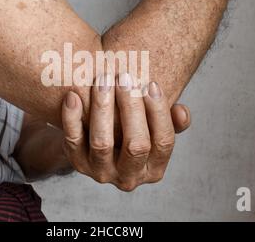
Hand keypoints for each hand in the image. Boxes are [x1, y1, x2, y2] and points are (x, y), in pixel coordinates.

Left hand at [61, 73, 190, 191]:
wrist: (97, 141)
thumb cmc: (133, 127)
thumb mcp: (154, 127)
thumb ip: (170, 121)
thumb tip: (182, 112)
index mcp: (153, 169)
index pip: (163, 143)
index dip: (159, 112)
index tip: (151, 83)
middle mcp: (129, 177)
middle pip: (136, 145)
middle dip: (132, 107)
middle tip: (125, 76)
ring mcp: (101, 173)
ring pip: (103, 144)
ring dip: (103, 108)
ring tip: (103, 79)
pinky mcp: (78, 164)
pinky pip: (73, 142)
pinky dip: (72, 118)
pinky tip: (73, 95)